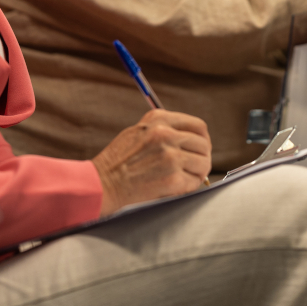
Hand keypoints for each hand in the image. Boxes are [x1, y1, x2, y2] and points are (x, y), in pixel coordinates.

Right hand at [92, 110, 211, 215]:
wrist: (103, 182)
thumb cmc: (118, 160)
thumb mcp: (139, 130)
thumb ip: (164, 128)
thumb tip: (190, 138)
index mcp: (159, 119)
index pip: (198, 125)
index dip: (203, 138)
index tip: (201, 147)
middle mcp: (166, 134)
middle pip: (204, 144)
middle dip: (202, 157)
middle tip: (196, 166)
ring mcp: (170, 156)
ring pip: (203, 163)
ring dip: (197, 172)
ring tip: (185, 177)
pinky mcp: (172, 178)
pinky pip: (193, 181)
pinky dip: (189, 186)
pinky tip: (177, 186)